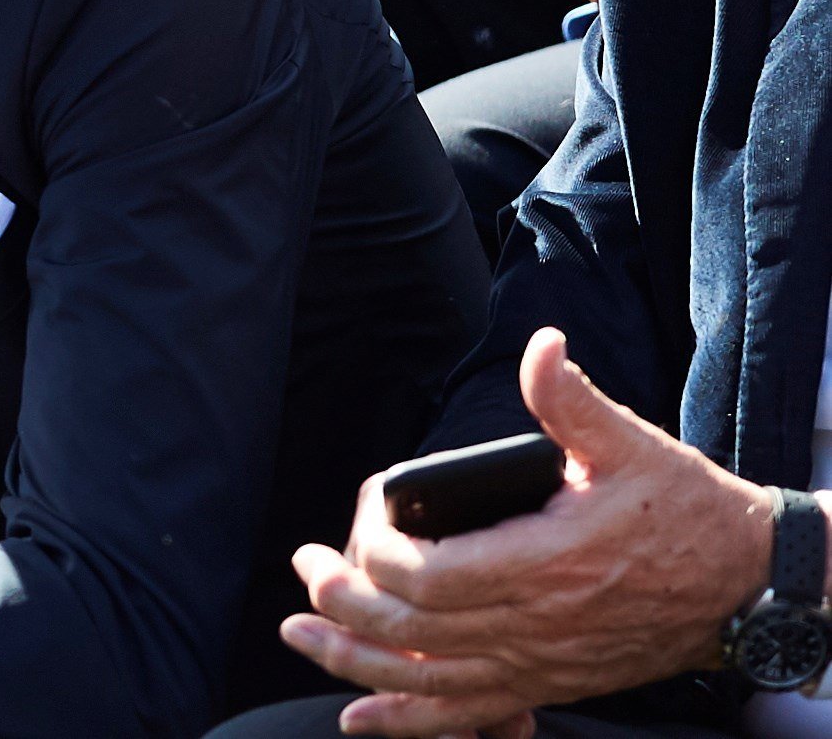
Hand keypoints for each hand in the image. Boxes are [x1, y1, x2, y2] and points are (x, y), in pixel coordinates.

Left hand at [280, 329, 774, 736]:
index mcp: (546, 562)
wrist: (745, 584)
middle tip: (303, 568)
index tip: (360, 516)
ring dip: (354, 662)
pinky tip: (359, 718)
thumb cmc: (684, 510)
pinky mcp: (547, 684)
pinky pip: (469, 715)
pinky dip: (409, 722)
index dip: (377, 550)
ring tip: (301, 633)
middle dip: (343, 601)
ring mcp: (540, 663)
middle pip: (413, 629)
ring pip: (429, 678)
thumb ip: (571, 400)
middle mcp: (536, 625)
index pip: (432, 574)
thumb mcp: (630, 445)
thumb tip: (541, 346)